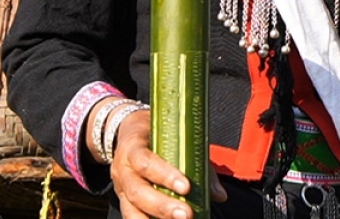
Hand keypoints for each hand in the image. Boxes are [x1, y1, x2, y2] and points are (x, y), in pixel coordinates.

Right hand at [110, 111, 226, 218]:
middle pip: (137, 191)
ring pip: (132, 209)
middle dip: (162, 205)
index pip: (145, 161)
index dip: (164, 175)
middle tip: (186, 215)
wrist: (128, 130)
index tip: (186, 187)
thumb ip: (196, 162)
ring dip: (156, 218)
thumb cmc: (155, 135)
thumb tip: (218, 195)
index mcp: (132, 148)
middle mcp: (123, 170)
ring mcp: (121, 189)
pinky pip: (132, 216)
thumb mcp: (172, 137)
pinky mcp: (124, 202)